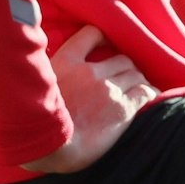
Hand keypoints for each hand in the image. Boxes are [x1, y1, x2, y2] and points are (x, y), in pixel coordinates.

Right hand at [21, 25, 157, 172]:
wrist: (51, 149)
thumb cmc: (37, 122)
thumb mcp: (35, 86)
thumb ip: (48, 70)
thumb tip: (51, 61)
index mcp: (66, 62)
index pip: (92, 33)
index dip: (104, 37)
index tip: (107, 45)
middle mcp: (91, 72)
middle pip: (122, 58)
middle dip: (125, 67)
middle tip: (124, 78)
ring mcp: (108, 89)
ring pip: (135, 73)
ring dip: (136, 80)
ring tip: (135, 89)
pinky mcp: (122, 108)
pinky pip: (145, 91)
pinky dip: (149, 92)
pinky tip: (149, 95)